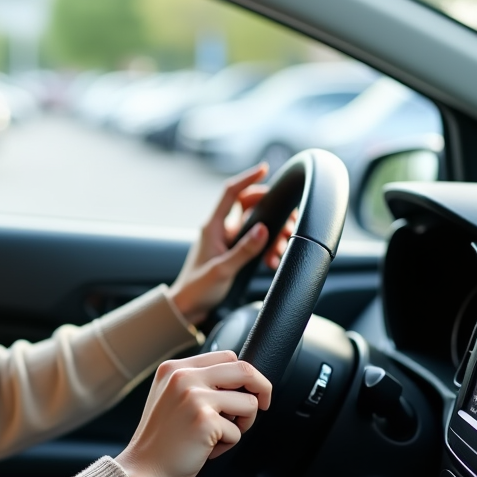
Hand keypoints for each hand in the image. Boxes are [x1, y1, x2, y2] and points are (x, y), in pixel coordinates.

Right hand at [114, 351, 271, 476]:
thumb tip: (239, 381)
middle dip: (261, 389)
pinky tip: (206, 451)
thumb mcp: (170, 398)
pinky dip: (228, 445)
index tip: (249, 392)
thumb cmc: (162, 441)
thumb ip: (196, 383)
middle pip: (244, 369)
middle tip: (263, 406)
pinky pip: (238, 431)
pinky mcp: (205, 419)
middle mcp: (183, 376)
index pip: (227, 356)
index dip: (244, 376)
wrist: (145, 471)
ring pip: (249, 402)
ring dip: (243, 424)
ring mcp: (194, 396)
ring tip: (219, 438)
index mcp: (174, 368)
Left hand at [168, 163, 294, 324]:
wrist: (188, 307)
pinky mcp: (232, 251)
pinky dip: (266, 246)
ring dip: (272, 233)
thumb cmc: (197, 289)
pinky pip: (254, 240)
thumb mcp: (222, 270)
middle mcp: (219, 229)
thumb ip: (243, 250)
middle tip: (288, 223)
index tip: (265, 168)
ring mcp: (226, 239)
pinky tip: (271, 260)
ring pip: (255, 223)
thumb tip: (263, 229)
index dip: (248, 178)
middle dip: (271, 210)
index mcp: (212, 226)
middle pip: (249, 205)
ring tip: (279, 250)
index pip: (231, 193)